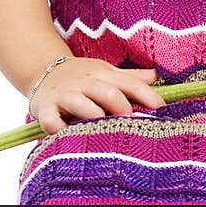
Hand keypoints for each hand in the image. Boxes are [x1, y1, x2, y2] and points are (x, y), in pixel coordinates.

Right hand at [30, 57, 165, 134]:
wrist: (44, 70)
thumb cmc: (83, 77)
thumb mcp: (106, 73)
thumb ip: (131, 78)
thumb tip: (157, 76)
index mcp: (104, 75)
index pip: (130, 83)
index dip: (147, 96)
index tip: (162, 109)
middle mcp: (86, 83)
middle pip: (108, 92)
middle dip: (122, 108)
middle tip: (131, 123)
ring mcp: (65, 95)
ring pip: (81, 103)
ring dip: (93, 115)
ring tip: (102, 127)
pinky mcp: (44, 108)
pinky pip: (51, 121)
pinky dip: (58, 129)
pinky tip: (67, 136)